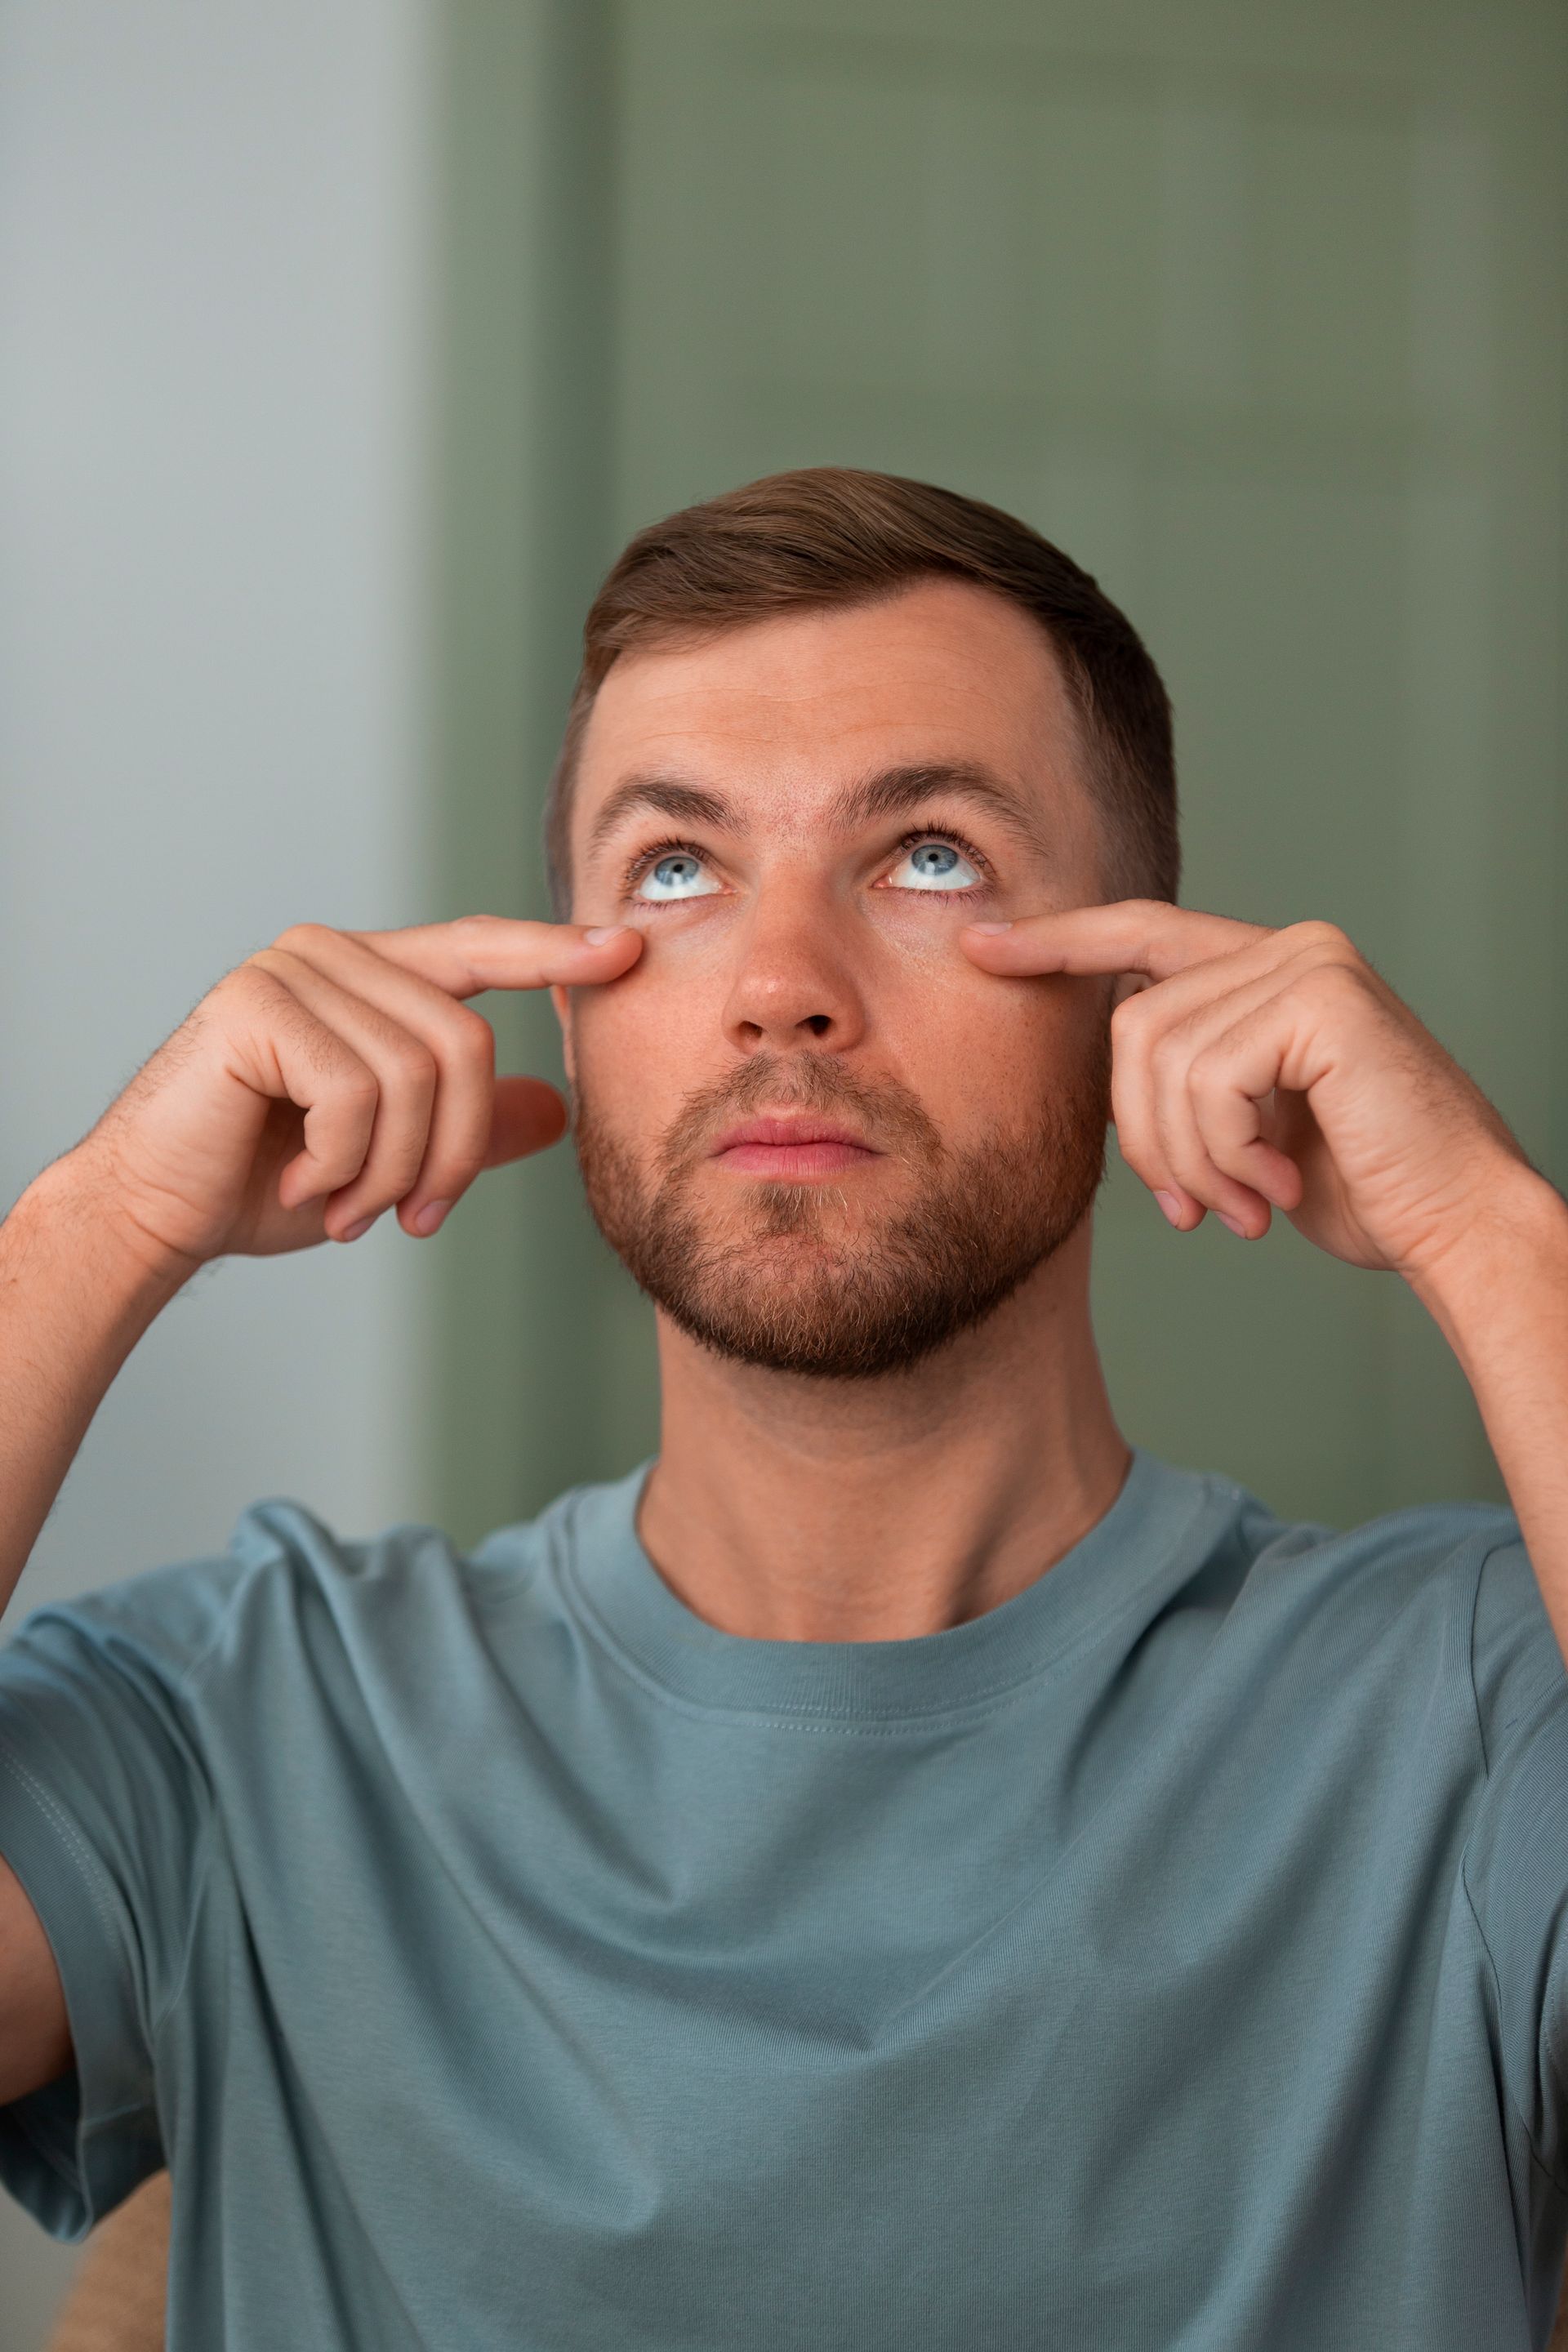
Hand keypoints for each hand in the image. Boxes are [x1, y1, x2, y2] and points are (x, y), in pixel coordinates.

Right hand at [68, 915, 642, 1275]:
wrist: (156, 1213)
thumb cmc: (265, 1180)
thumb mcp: (391, 1155)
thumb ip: (469, 1124)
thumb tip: (558, 1108)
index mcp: (368, 973)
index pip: (478, 950)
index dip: (552, 951)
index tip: (626, 950)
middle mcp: (332, 954)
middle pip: (464, 1044)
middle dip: (451, 1152)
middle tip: (411, 1217)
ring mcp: (290, 971)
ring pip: (414, 1075)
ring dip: (391, 1170)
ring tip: (347, 1208)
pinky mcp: (254, 1006)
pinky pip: (355, 1093)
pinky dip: (342, 1163)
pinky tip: (302, 1184)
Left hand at [961, 902, 1532, 1281]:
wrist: (1456, 1224)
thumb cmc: (1365, 1186)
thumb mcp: (1254, 1124)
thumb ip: (1194, 1077)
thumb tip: (1114, 1074)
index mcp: (1270, 966)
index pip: (1141, 935)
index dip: (1058, 941)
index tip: (981, 945)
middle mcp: (1291, 946)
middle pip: (1134, 1024)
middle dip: (1146, 1135)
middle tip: (1198, 1209)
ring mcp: (1309, 964)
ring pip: (1161, 1059)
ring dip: (1192, 1160)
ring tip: (1245, 1206)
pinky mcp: (1321, 1000)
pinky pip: (1207, 1080)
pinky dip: (1226, 1154)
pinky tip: (1275, 1190)